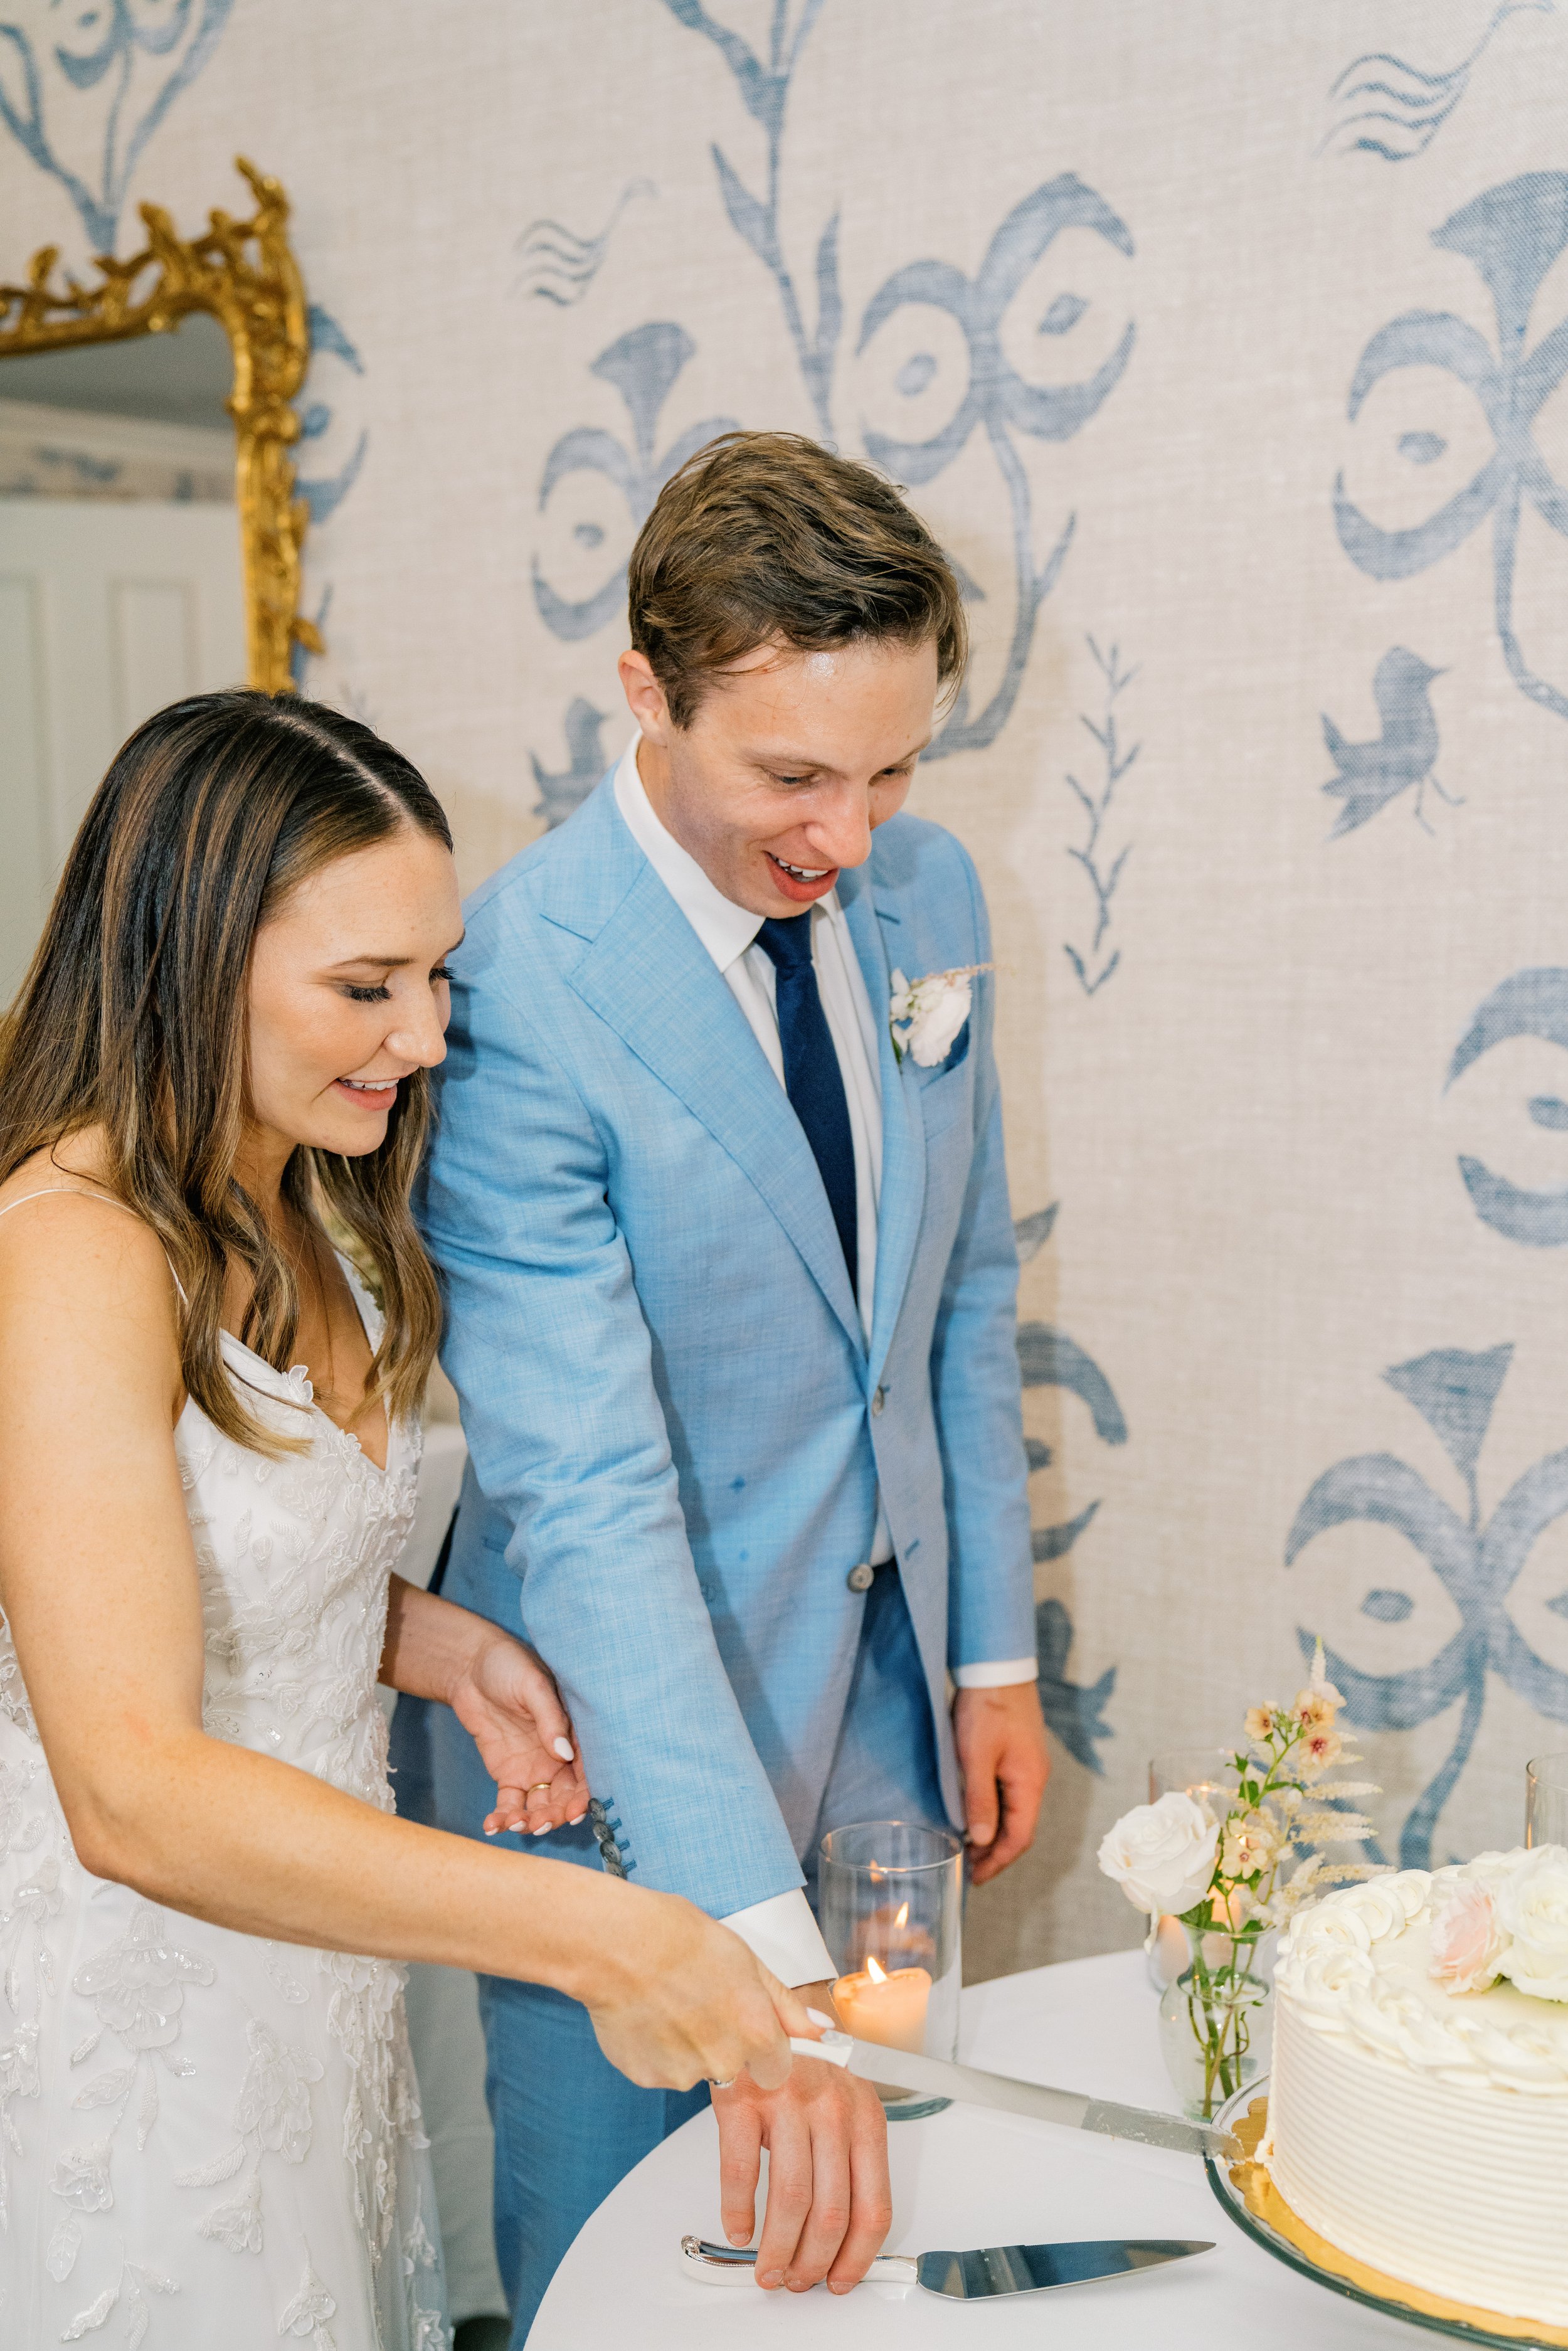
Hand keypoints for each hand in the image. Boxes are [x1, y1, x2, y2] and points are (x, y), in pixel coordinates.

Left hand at [447, 1630, 590, 1836]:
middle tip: (540, 1824)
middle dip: (557, 1815)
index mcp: (575, 1732)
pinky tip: (492, 1826)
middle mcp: (559, 1756)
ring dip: (532, 1821)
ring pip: (540, 1805)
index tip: (575, 1812)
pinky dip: (504, 1818)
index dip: (585, 1795)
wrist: (470, 1666)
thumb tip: (564, 1754)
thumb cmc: (509, 1665)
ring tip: (515, 1824)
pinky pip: (510, 1803)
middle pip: (566, 1795)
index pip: (588, 1770)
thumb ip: (550, 1718)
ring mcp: (534, 1767)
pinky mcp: (508, 1774)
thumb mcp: (533, 1685)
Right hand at [578, 1901, 810, 2097]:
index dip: (763, 2048)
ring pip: (695, 2069)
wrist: (618, 1944)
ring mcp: (682, 2074)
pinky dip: (655, 2049)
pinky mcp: (646, 2077)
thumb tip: (819, 2030)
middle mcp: (723, 2062)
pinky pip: (661, 2070)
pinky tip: (646, 2014)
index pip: (777, 2070)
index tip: (747, 2027)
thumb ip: (785, 2005)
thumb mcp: (747, 1961)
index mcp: (755, 2032)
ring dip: (686, 2046)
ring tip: (667, 2002)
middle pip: (734, 2068)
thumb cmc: (682, 1940)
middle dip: (723, 2045)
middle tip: (700, 2003)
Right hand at [713, 1979, 890, 2293]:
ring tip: (767, 2269)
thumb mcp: (844, 2095)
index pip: (873, 2205)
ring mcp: (787, 2102)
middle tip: (796, 2280)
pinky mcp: (743, 2097)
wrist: (761, 1996)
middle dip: (813, 2261)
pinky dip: (738, 2212)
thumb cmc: (805, 2053)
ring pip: (790, 2201)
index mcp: (865, 2115)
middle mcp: (832, 2109)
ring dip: (777, 2249)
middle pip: (831, 2212)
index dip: (857, 2255)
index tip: (840, 2278)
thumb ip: (848, 2152)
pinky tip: (737, 2229)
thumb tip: (843, 2228)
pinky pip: (742, 2171)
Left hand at [953, 1681, 1048, 1884]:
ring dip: (995, 1834)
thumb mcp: (976, 1756)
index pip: (1019, 1837)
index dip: (998, 1862)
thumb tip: (982, 1840)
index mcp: (1030, 1783)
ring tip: (968, 1848)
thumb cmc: (987, 1708)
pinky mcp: (1018, 1756)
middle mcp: (1035, 1779)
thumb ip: (980, 1799)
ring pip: (1015, 1813)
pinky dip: (994, 1813)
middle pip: (1020, 1829)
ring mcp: (1028, 1767)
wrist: (997, 1668)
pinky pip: (1010, 1795)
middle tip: (969, 1869)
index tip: (975, 1877)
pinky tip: (976, 1815)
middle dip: (997, 1854)